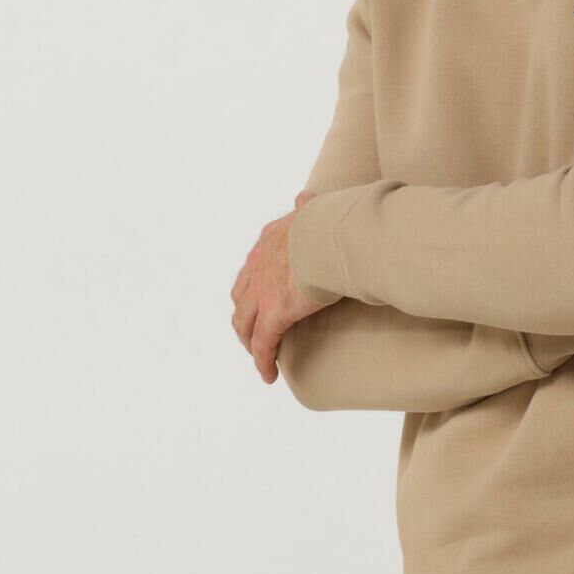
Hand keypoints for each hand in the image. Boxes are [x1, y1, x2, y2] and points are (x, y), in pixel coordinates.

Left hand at [232, 188, 336, 383]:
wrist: (332, 236)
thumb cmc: (332, 223)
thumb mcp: (315, 209)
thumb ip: (308, 206)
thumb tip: (304, 197)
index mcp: (268, 242)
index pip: (252, 270)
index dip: (252, 290)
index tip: (260, 304)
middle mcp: (257, 267)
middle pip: (240, 299)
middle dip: (244, 319)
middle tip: (254, 336)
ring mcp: (262, 292)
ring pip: (244, 324)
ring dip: (249, 342)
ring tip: (260, 359)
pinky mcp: (274, 314)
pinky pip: (262, 344)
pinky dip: (262, 360)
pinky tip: (267, 375)